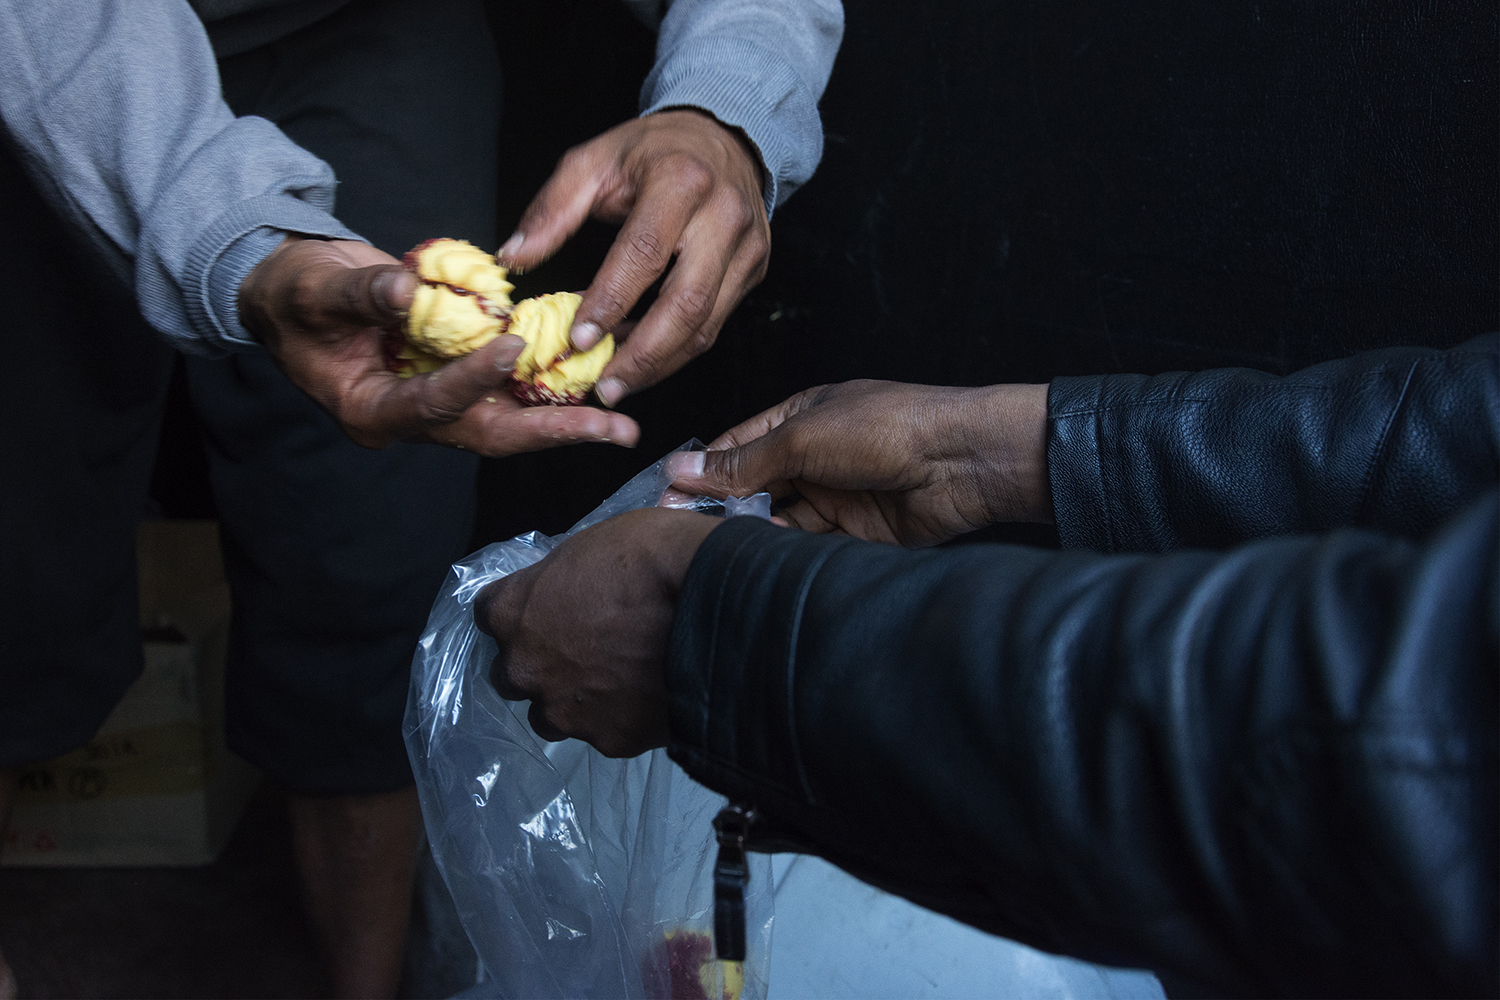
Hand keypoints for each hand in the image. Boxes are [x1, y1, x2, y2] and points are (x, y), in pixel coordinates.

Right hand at [239, 236, 640, 453]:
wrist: (294, 293)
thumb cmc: (294, 293)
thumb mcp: (315, 288)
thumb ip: (362, 293)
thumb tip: (407, 291)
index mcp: (370, 411)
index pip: (431, 404)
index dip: (471, 380)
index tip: (510, 348)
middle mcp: (412, 418)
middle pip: (490, 434)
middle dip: (554, 432)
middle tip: (614, 429)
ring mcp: (438, 404)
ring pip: (510, 420)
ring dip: (567, 418)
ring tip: (623, 418)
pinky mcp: (456, 382)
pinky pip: (510, 390)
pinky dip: (551, 383)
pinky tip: (595, 373)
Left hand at [474, 508, 720, 757]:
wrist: (711, 608)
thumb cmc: (651, 558)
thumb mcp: (592, 544)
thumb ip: (563, 579)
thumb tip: (568, 592)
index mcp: (513, 611)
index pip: (489, 614)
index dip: (523, 610)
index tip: (548, 607)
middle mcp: (525, 668)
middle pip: (512, 675)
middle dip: (540, 664)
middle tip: (585, 648)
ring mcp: (565, 711)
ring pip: (553, 715)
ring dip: (573, 700)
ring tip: (619, 680)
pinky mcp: (609, 740)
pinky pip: (606, 732)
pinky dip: (622, 717)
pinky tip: (652, 695)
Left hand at [499, 109, 770, 406]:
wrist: (723, 138)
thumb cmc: (652, 153)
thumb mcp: (594, 162)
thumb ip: (552, 211)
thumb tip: (515, 257)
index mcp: (680, 181)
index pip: (644, 253)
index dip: (610, 301)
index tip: (579, 339)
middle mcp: (723, 216)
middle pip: (687, 303)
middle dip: (644, 355)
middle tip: (606, 387)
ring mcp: (747, 247)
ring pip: (707, 324)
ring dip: (661, 363)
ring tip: (620, 384)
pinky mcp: (754, 269)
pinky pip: (716, 322)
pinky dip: (678, 349)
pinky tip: (645, 359)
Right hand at [666, 380, 1052, 546]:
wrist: (962, 462)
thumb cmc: (889, 428)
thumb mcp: (802, 439)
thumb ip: (743, 463)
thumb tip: (683, 469)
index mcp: (797, 418)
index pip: (735, 447)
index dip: (700, 472)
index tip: (666, 501)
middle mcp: (812, 456)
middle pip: (753, 487)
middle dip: (722, 509)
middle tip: (686, 535)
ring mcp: (833, 495)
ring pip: (778, 520)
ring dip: (754, 532)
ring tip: (725, 548)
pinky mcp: (854, 532)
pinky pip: (807, 544)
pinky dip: (786, 551)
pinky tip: (767, 557)